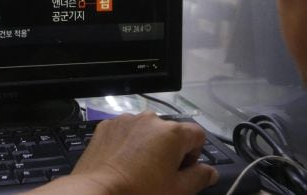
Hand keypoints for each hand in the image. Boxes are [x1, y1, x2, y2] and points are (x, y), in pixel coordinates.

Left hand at [28, 111, 217, 194]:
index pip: (198, 135)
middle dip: (170, 149)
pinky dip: (128, 142)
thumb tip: (209, 171)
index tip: (183, 170)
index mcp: (172, 132)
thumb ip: (199, 177)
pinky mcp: (107, 125)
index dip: (195, 154)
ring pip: (147, 130)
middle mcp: (150, 119)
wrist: (96, 192)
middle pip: (171, 131)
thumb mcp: (176, 190)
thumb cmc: (140, 192)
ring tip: (138, 168)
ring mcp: (126, 120)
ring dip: (148, 144)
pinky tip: (122, 161)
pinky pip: (126, 130)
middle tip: (160, 173)